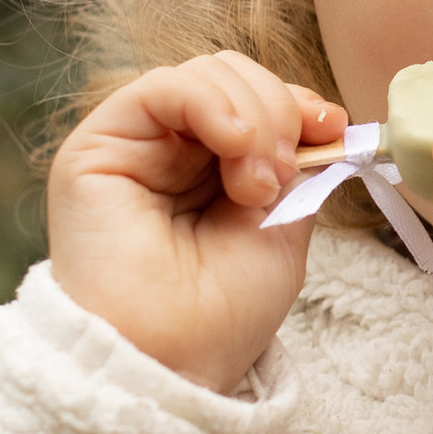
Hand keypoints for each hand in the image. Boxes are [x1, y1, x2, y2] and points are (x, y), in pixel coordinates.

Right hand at [47, 54, 345, 393]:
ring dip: (253, 118)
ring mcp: (135, 144)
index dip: (298, 103)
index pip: (256, 99)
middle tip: (279, 178)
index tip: (332, 130)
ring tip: (255, 186)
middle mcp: (170, 150)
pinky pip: (162, 86)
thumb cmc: (222, 312)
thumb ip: (294, 165)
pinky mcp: (99, 145)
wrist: (172, 358)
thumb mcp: (282, 227)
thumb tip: (321, 118)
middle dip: (278, 113)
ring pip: (205, 75)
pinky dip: (212, 104)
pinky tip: (235, 146)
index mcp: (212, 170)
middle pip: (234, 77)